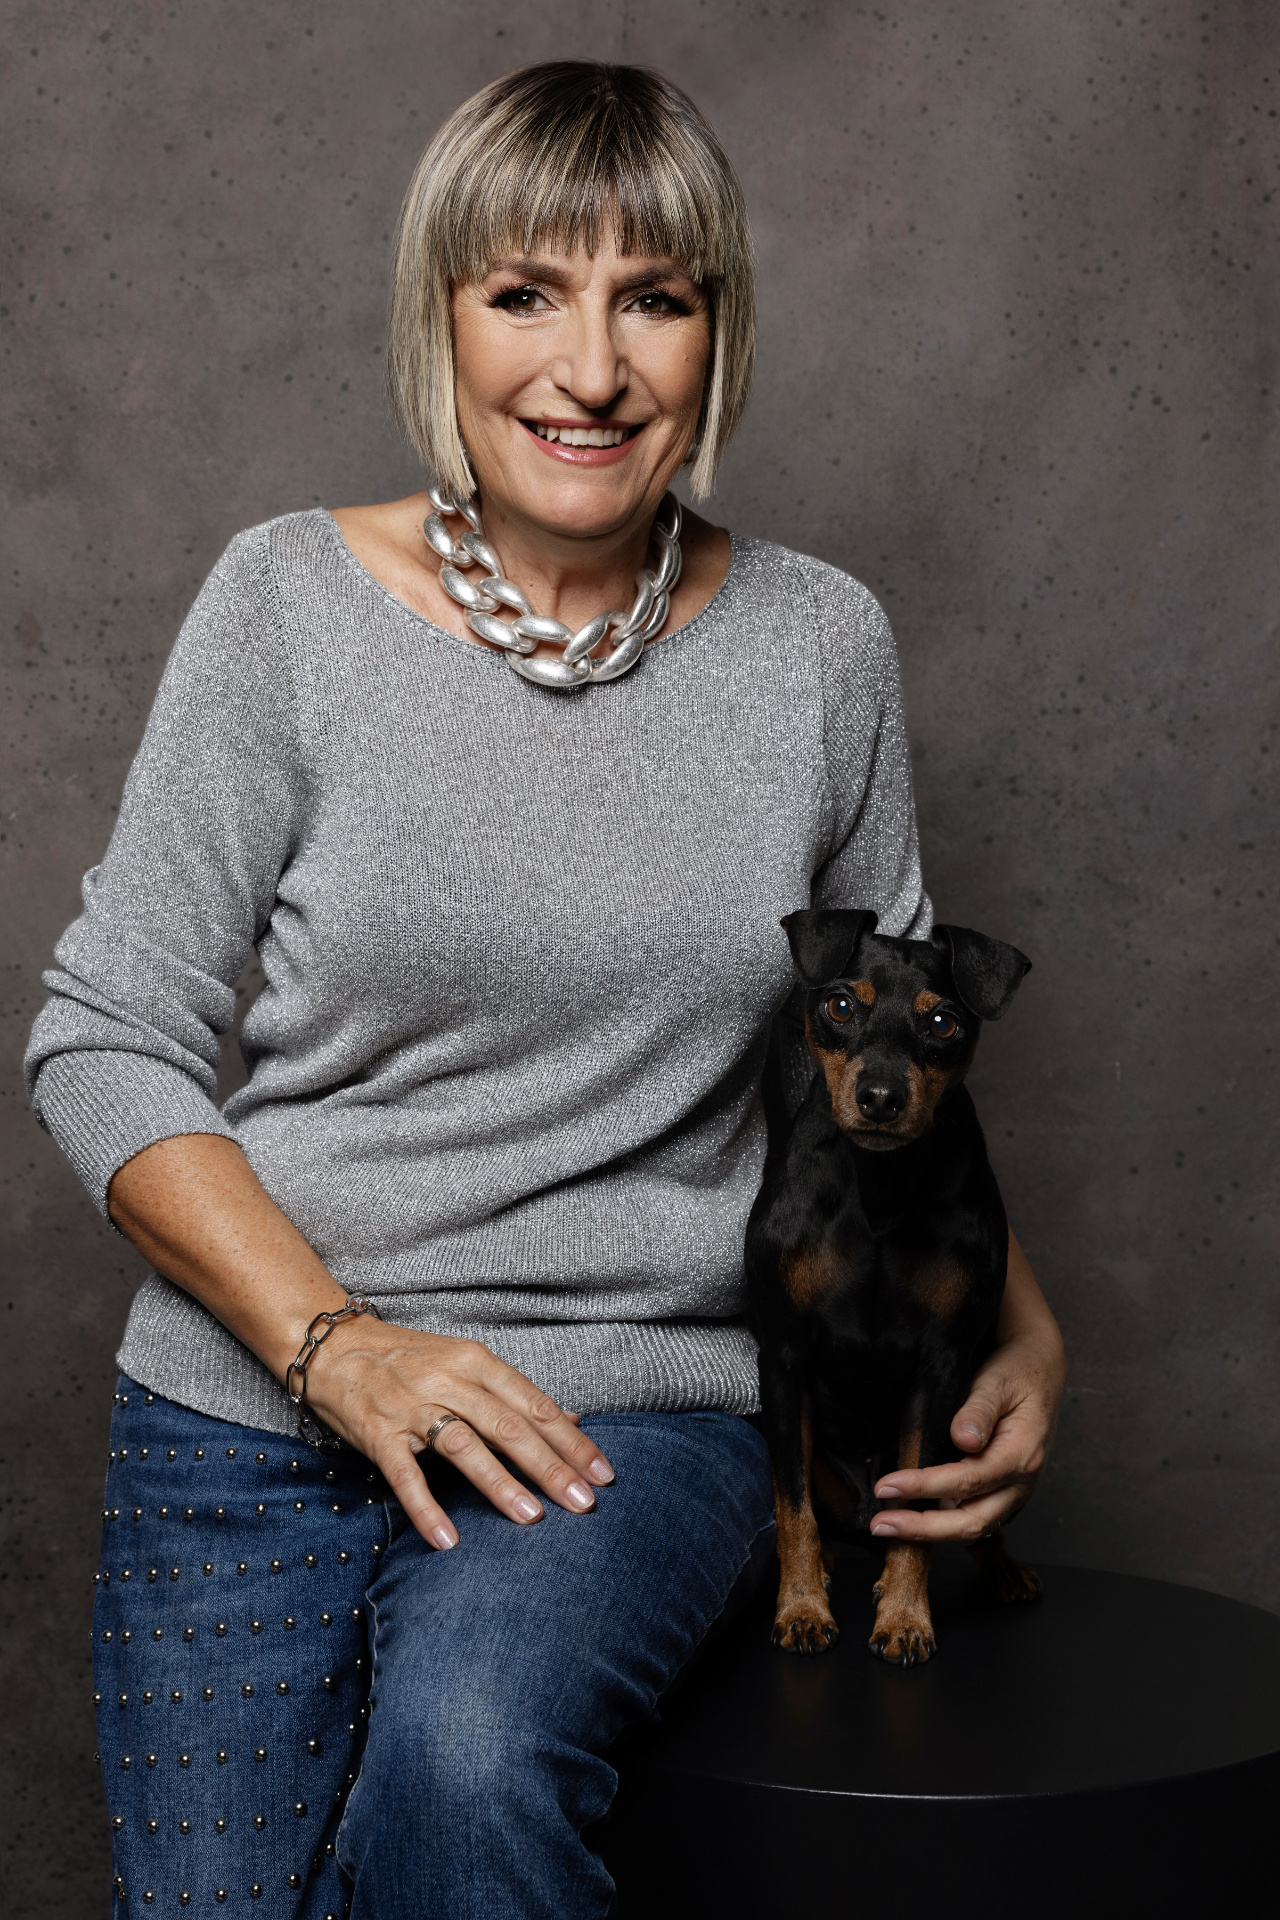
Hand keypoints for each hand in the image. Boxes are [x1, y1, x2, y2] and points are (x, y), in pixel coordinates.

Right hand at [307, 1316, 614, 1550]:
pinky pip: (404, 1475)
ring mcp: (412, 1407)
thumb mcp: (465, 1364)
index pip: (534, 1405)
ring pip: (465, 1446)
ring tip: (533, 1518)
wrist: (333, 1348)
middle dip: (551, 1467)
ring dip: (501, 1484)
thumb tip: (573, 1419)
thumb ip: (515, 1395)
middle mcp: (449, 1381)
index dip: (572, 1440)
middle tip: (584, 1502)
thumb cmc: (408, 1359)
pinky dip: (426, 1507)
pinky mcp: (378, 1434)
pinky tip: (447, 1539)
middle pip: (509, 1427)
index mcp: (476, 1362)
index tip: (603, 1473)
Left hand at [869, 1230, 1065, 1543]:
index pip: (968, 1481)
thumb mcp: (998, 1380)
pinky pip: (972, 1518)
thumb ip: (979, 1409)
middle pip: (971, 1521)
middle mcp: (1020, 1483)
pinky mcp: (1001, 1492)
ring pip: (971, 1527)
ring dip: (928, 1532)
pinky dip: (941, 1525)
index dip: (925, 1487)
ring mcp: (1012, 1492)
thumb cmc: (1015, 1372)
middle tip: (879, 1525)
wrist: (1039, 1372)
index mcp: (1021, 1455)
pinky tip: (910, 1519)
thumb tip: (964, 1439)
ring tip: (887, 1526)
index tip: (887, 1486)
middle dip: (922, 1528)